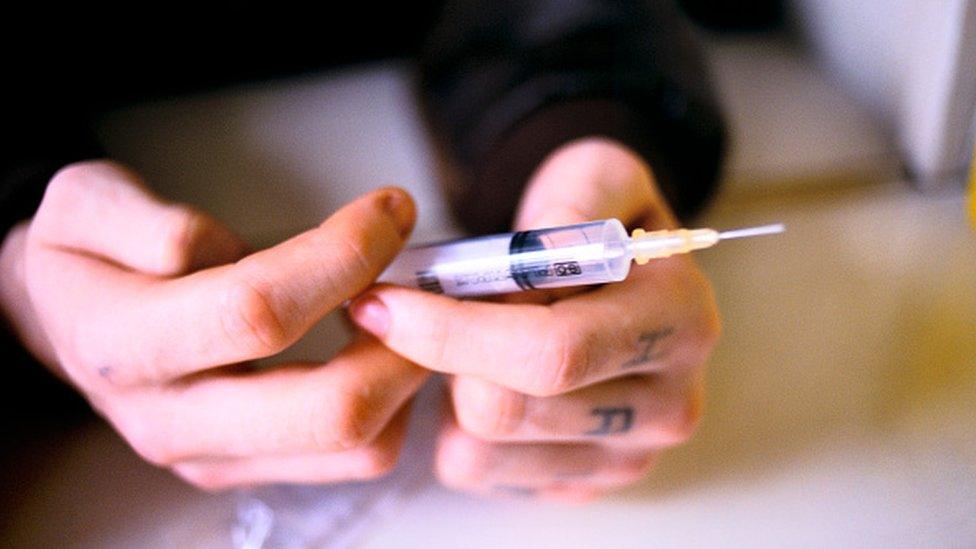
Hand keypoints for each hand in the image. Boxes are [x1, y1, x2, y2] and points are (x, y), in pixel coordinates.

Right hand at [0, 161, 427, 489]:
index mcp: (126, 346)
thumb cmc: (86, 256)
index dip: (341, 255)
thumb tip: (215, 247)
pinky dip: (394, 404)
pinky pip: (353, 457)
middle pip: (327, 410)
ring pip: (355, 447)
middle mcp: (172, 421)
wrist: (69, 320)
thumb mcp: (83, 204)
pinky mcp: (250, 467)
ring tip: (409, 310)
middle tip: (425, 279)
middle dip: (402, 339)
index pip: (258, 309)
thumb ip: (141, 217)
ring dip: (407, 376)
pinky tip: (383, 345)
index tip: (389, 210)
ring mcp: (216, 455)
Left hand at [349, 138, 719, 501]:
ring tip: (464, 338)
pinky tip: (477, 379)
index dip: (453, 331)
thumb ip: (577, 200)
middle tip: (407, 314)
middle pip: (506, 410)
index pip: (553, 350)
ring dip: (446, 389)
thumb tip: (538, 247)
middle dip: (440, 357)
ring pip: (480, 447)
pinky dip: (454, 426)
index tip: (384, 302)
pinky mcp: (581, 485)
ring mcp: (627, 456)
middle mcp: (669, 402)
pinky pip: (478, 471)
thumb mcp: (596, 176)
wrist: (613, 272)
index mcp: (680, 318)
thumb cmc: (592, 222)